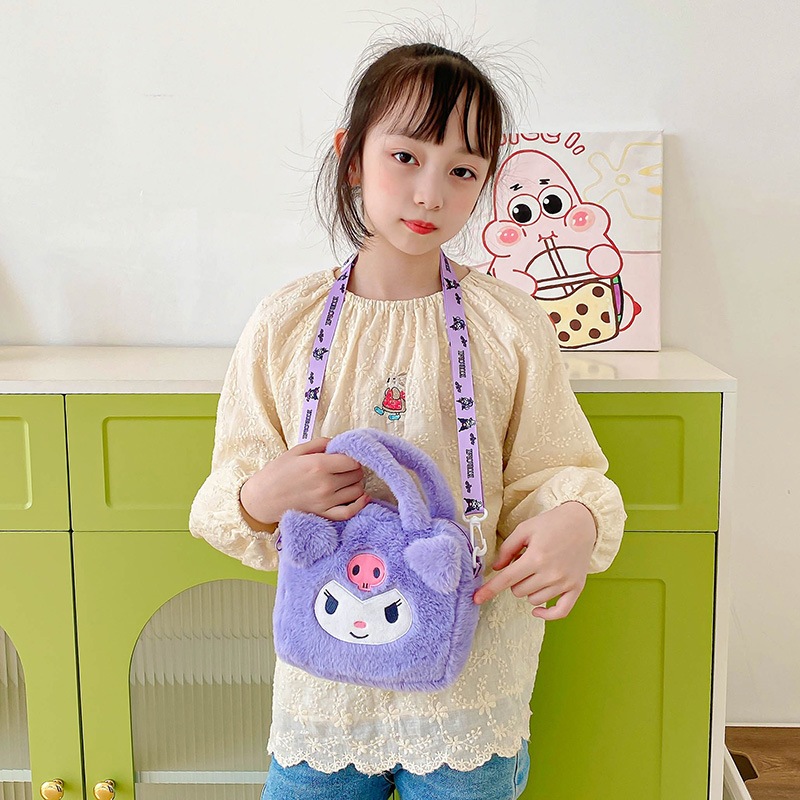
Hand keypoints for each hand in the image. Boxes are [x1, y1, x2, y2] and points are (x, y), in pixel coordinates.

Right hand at [240, 437, 369, 524]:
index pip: (352, 461)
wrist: (262, 499)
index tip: (347, 456)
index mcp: (319, 465)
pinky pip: (349, 512)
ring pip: (356, 491)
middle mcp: (325, 484)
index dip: (353, 457)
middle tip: (346, 467)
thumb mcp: (296, 450)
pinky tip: (362, 497)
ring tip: (348, 480)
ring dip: (356, 484)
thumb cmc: (277, 472)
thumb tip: (338, 444)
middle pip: (356, 475)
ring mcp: (325, 502)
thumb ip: (320, 444)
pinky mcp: (323, 514)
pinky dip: (359, 505)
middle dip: (355, 469)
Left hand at [472, 501, 596, 619]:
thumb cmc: (551, 524)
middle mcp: (550, 573)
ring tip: (537, 572)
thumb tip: (496, 568)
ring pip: (534, 600)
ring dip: (529, 590)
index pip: (506, 579)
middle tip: (524, 564)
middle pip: (518, 591)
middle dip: (515, 580)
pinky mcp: (576, 588)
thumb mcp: (524, 529)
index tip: (477, 599)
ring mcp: (564, 583)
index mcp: (535, 557)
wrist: (582, 522)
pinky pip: (560, 612)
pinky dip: (546, 615)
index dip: (489, 589)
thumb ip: (507, 549)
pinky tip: (537, 610)